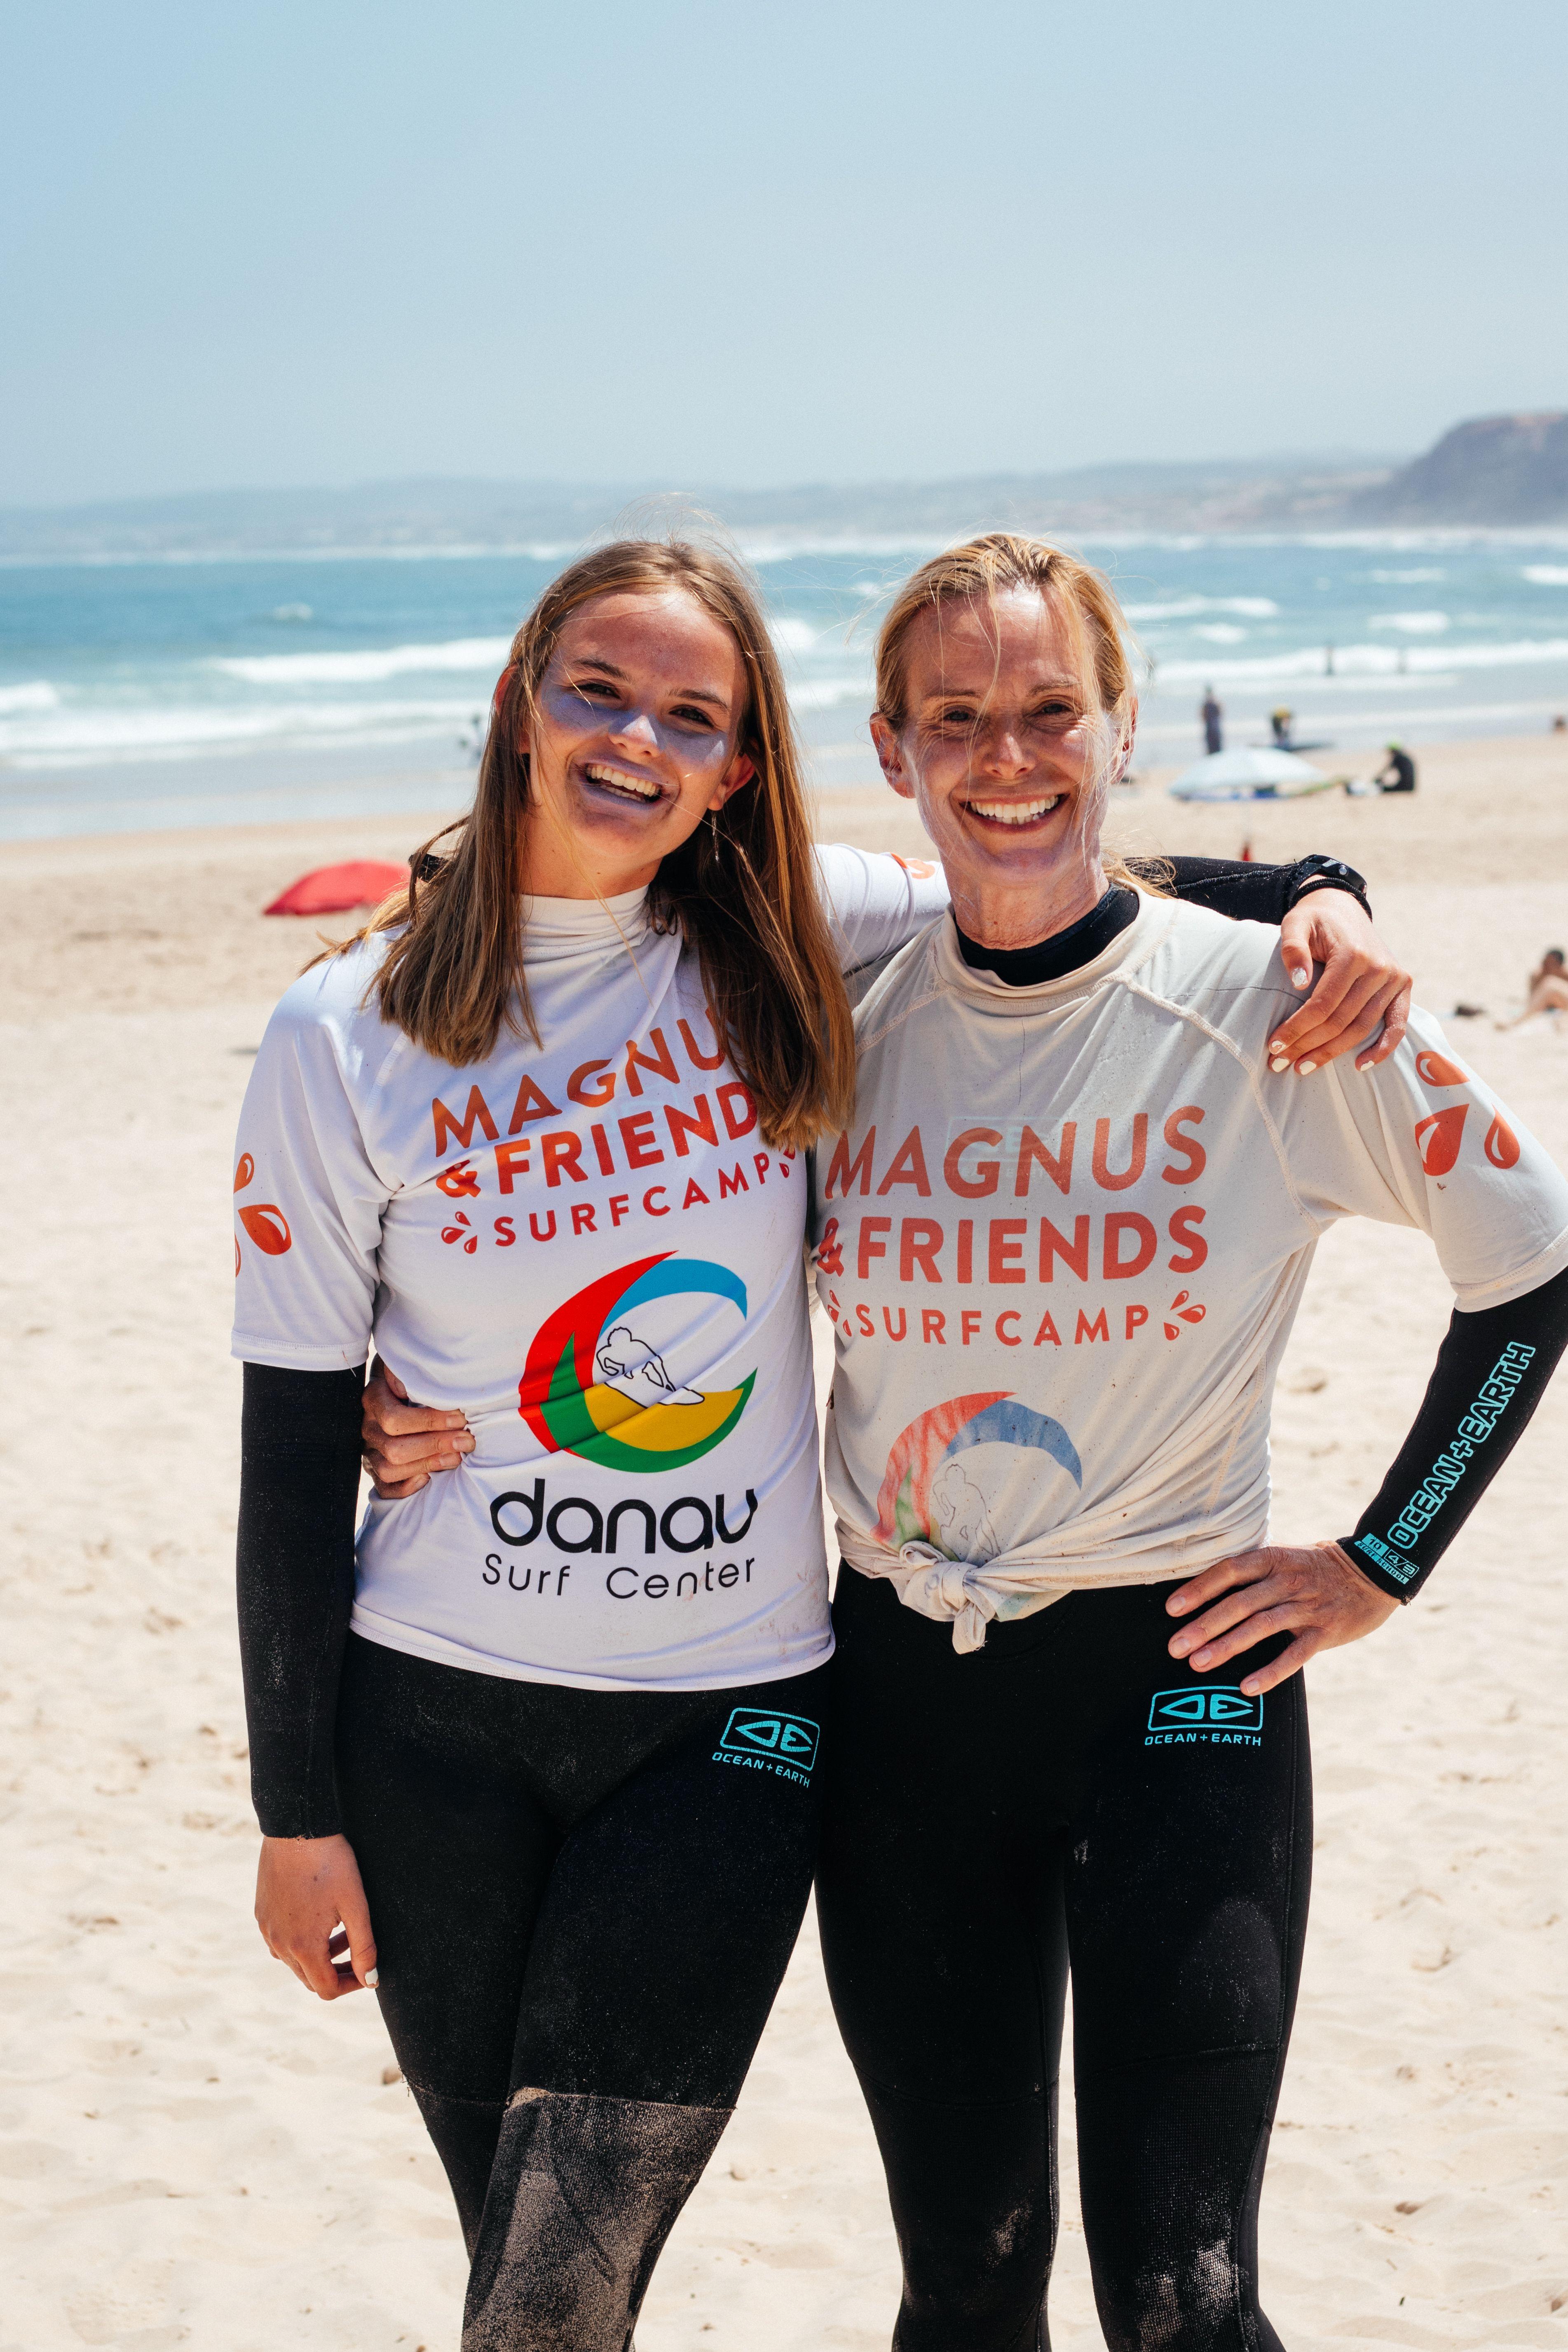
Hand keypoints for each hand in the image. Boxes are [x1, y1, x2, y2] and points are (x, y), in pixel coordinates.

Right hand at [255, 1832, 377, 1999]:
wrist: (297, 1828)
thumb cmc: (330, 1864)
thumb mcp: (355, 1905)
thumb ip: (364, 1947)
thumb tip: (370, 1980)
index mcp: (302, 1946)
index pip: (325, 1989)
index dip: (351, 1985)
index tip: (368, 1972)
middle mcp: (278, 1943)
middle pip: (309, 1978)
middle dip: (337, 1972)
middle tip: (359, 1954)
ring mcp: (266, 1928)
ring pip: (295, 1960)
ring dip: (321, 1955)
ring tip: (344, 1932)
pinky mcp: (261, 1913)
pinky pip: (281, 1941)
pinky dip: (303, 1940)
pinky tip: (320, 1917)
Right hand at [362, 1355, 472, 1498]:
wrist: (399, 1388)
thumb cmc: (412, 1377)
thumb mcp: (409, 1365)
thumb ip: (406, 1371)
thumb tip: (405, 1386)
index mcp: (374, 1399)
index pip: (394, 1418)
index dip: (429, 1421)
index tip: (460, 1417)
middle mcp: (369, 1427)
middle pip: (394, 1448)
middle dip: (435, 1445)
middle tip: (466, 1440)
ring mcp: (370, 1450)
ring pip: (389, 1469)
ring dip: (427, 1465)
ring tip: (457, 1457)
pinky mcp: (376, 1470)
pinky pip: (385, 1488)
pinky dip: (406, 1487)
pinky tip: (429, 1479)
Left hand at [1165, 1540, 1398, 1695]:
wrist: (1374, 1572)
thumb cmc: (1316, 1567)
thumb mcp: (1285, 1556)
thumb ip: (1252, 1570)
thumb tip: (1204, 1584)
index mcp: (1273, 1559)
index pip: (1229, 1571)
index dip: (1200, 1589)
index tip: (1172, 1608)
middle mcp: (1288, 1581)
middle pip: (1240, 1603)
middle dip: (1205, 1625)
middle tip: (1175, 1647)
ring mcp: (1308, 1607)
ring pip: (1262, 1627)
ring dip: (1228, 1646)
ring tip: (1198, 1664)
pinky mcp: (1325, 1632)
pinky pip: (1295, 1655)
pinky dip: (1270, 1671)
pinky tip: (1246, 1686)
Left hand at [1269, 895, 1411, 1075]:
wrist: (1344, 909)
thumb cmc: (1314, 920)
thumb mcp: (1295, 923)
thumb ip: (1292, 948)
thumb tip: (1298, 982)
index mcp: (1353, 955)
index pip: (1322, 1005)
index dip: (1297, 1029)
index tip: (1274, 1045)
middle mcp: (1378, 968)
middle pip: (1340, 1021)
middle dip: (1308, 1046)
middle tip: (1280, 1063)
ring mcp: (1394, 979)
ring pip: (1362, 1028)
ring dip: (1333, 1053)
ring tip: (1303, 1067)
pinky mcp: (1402, 986)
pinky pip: (1397, 1025)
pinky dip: (1383, 1048)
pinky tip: (1360, 1065)